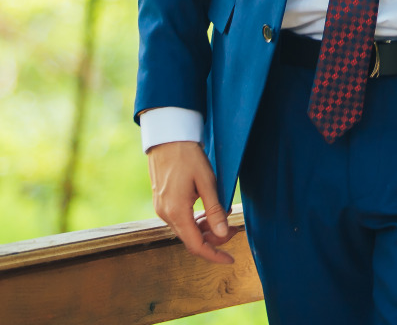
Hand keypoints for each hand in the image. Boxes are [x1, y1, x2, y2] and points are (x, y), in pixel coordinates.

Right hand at [148, 140, 234, 264]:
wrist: (168, 137)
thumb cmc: (188, 156)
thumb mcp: (207, 182)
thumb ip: (215, 210)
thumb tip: (223, 233)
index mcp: (176, 212)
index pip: (196, 245)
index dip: (214, 255)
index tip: (230, 259)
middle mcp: (165, 214)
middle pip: (191, 239)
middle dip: (214, 239)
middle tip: (234, 229)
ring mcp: (162, 208)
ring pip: (186, 230)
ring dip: (205, 229)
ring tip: (224, 217)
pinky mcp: (162, 202)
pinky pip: (180, 220)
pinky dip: (196, 220)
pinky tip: (209, 211)